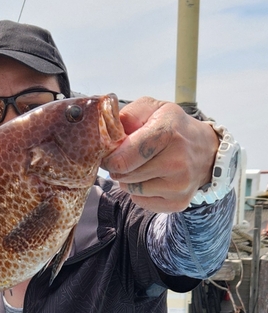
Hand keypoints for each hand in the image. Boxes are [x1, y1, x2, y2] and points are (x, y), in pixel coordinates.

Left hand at [100, 96, 218, 211]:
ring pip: (131, 190)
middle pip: (124, 175)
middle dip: (119, 167)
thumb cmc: (173, 127)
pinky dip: (140, 192)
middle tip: (128, 159)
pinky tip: (153, 179)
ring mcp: (179, 185)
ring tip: (144, 167)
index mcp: (167, 132)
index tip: (110, 155)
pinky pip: (141, 202)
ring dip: (129, 180)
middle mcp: (177, 161)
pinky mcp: (178, 202)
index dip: (110, 159)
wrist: (206, 149)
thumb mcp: (152, 109)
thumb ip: (126, 117)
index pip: (123, 158)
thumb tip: (106, 136)